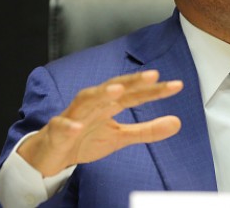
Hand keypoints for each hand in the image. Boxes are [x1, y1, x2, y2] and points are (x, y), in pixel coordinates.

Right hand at [18, 70, 182, 176]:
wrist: (52, 153)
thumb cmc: (86, 138)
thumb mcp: (121, 136)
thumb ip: (148, 129)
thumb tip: (177, 122)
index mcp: (109, 104)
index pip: (135, 94)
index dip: (155, 90)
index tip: (177, 85)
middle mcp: (93, 104)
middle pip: (114, 88)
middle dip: (132, 81)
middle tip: (153, 75)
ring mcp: (74, 116)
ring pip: (86, 99)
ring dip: (101, 93)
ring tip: (118, 90)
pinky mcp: (57, 132)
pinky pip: (61, 126)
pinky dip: (68, 125)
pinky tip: (77, 127)